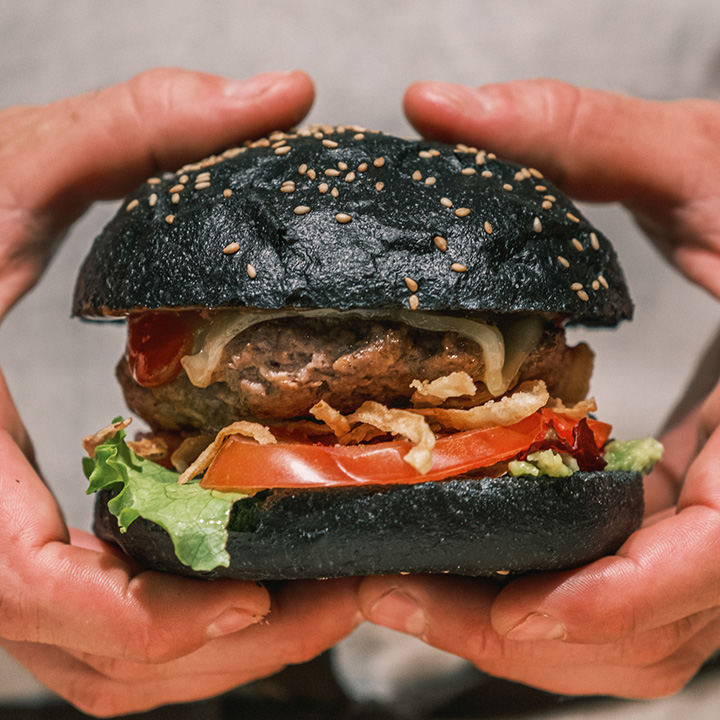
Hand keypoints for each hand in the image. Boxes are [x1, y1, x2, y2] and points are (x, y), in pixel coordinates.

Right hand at [0, 68, 359, 717]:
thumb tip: (283, 93)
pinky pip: (99, 623)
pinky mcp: (20, 540)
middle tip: (337, 595)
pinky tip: (250, 561)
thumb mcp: (3, 163)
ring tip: (318, 592)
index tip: (259, 598)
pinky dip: (178, 616)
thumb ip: (137, 126)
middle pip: (96, 656)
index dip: (146, 617)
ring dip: (212, 648)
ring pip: (101, 662)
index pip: (28, 591)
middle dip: (223, 646)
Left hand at [358, 79, 719, 698]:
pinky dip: (544, 590)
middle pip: (650, 624)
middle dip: (525, 631)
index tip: (518, 610)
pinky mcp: (686, 504)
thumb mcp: (709, 159)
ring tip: (405, 587)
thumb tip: (437, 106)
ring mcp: (718, 514)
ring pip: (633, 629)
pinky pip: (619, 582)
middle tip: (394, 594)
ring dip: (523, 628)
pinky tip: (465, 553)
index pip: (716, 556)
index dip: (623, 596)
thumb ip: (581, 133)